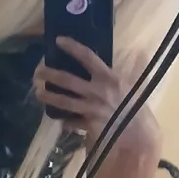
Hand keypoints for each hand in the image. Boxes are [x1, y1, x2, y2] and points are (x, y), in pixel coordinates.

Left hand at [33, 37, 157, 148]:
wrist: (139, 136)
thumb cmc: (139, 109)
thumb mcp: (138, 86)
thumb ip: (136, 68)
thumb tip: (141, 52)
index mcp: (109, 78)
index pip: (87, 57)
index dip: (72, 47)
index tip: (58, 40)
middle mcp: (96, 91)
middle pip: (67, 80)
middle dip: (49, 74)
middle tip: (37, 71)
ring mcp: (90, 109)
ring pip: (63, 102)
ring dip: (48, 96)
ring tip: (37, 93)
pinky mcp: (87, 125)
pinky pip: (71, 122)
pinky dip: (65, 121)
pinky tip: (60, 120)